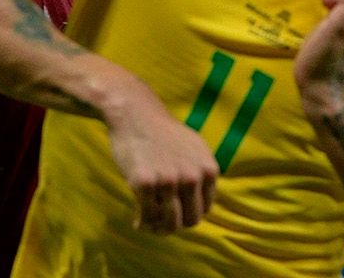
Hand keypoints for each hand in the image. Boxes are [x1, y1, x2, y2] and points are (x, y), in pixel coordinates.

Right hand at [105, 96, 219, 233]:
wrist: (135, 114)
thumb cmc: (162, 132)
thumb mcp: (195, 148)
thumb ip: (203, 173)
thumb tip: (205, 206)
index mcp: (208, 170)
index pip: (204, 209)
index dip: (189, 214)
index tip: (175, 214)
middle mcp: (192, 177)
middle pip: (190, 220)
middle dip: (175, 225)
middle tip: (161, 225)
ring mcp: (168, 181)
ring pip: (169, 223)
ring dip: (159, 229)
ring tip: (149, 227)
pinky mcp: (144, 183)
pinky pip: (147, 216)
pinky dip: (142, 224)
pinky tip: (137, 222)